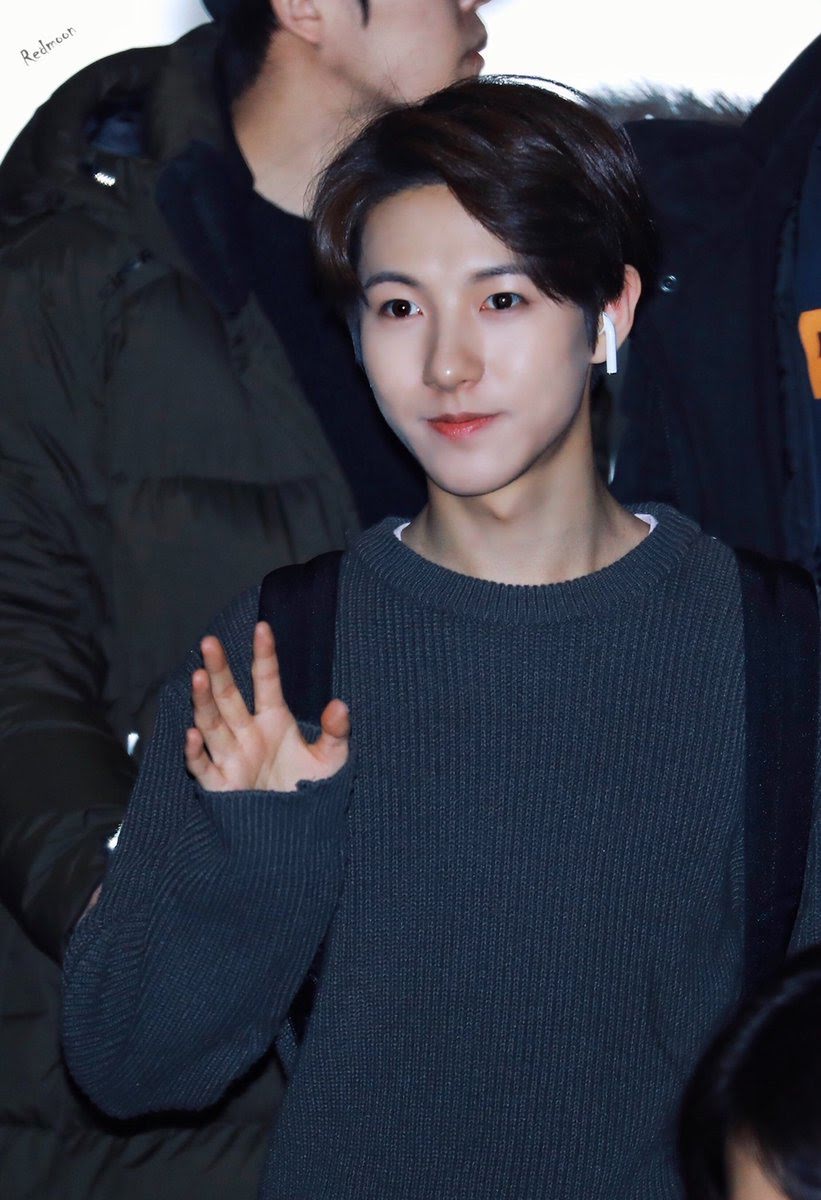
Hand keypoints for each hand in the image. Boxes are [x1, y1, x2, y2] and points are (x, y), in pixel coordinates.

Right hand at [184, 622, 349, 792]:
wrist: (296, 832)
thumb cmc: (310, 791)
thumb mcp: (332, 760)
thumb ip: (336, 732)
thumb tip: (341, 706)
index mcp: (274, 721)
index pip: (267, 681)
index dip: (264, 655)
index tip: (263, 628)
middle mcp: (248, 734)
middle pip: (229, 696)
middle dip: (219, 669)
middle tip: (209, 642)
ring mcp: (232, 757)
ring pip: (211, 723)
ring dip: (203, 701)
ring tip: (198, 676)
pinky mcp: (221, 785)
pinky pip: (203, 766)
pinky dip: (195, 752)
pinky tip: (191, 734)